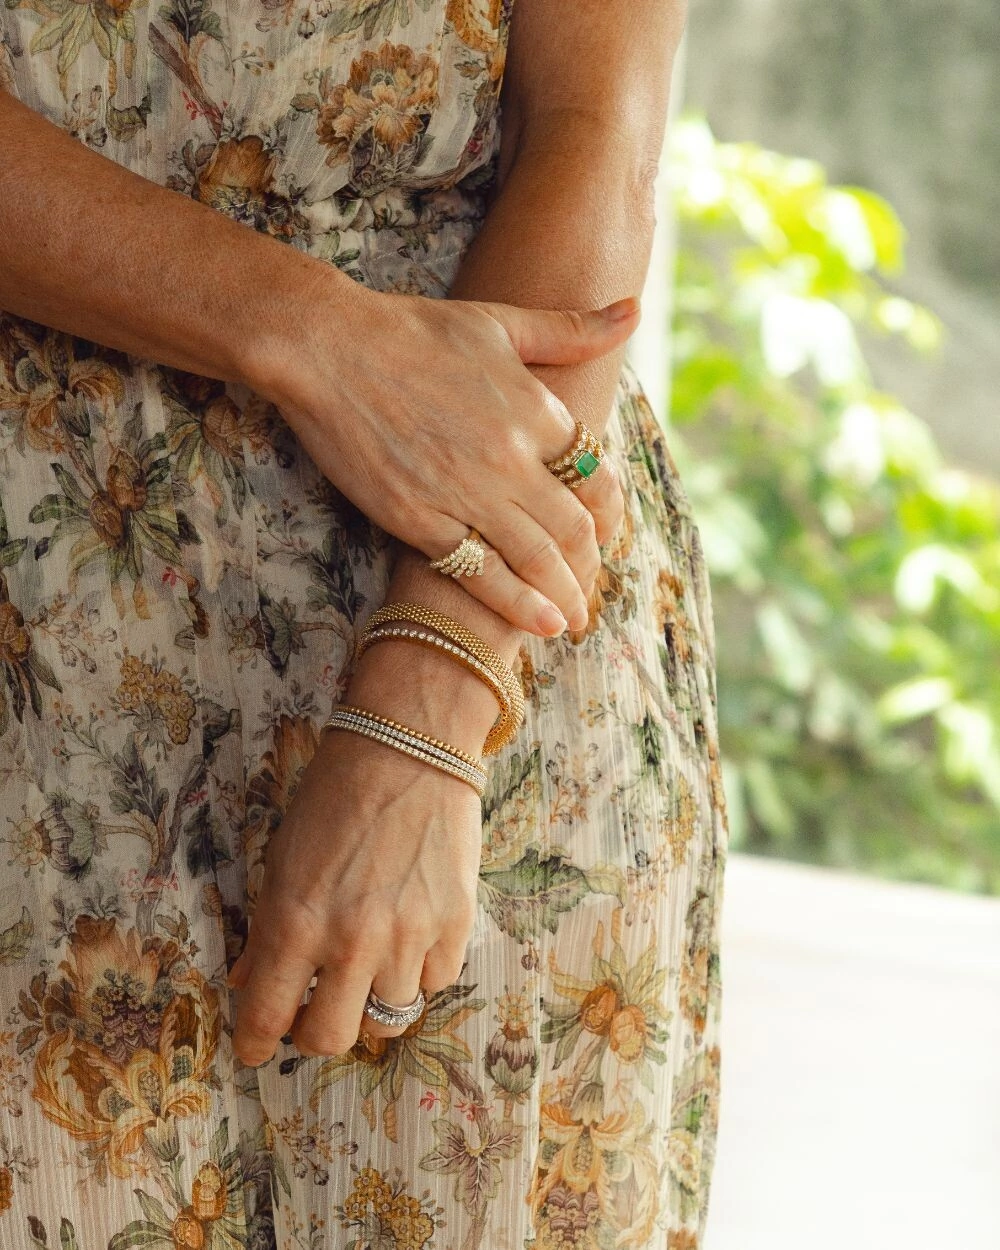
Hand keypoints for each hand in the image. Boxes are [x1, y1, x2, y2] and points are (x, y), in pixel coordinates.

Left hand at [227, 646, 493, 1065]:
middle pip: (330, 1039)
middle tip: (314, 1009)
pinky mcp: (455, 926)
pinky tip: (408, 941)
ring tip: (368, 967)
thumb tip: (248, 979)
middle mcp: (351, 942)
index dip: (254, 1044)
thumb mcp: (282, 857)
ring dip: (370, 1001)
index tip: (254, 1048)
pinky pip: (434, 984)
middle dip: (315, 1033)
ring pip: (387, 1020)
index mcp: (295, 923)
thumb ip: (266, 927)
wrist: (410, 751)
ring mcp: (408, 938)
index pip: (265, 1018)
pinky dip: (417, 974)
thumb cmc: (335, 796)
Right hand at [260, 275, 636, 635]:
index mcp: (536, 411)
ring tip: (573, 621)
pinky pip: (481, 573)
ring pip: (536, 558)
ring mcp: (466, 493)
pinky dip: (517, 603)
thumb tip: (633, 312)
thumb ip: (571, 330)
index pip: (596, 479)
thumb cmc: (411, 330)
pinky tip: (540, 623)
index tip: (606, 536)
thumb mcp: (500, 320)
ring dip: (564, 596)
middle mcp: (511, 459)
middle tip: (591, 592)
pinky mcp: (420, 521)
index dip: (609, 516)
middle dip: (589, 568)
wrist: (327, 348)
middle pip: (573, 530)